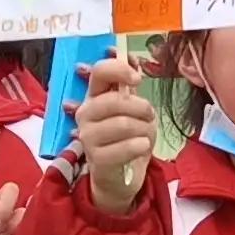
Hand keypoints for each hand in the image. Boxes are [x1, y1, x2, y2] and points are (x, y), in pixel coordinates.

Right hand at [68, 53, 160, 215]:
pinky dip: (141, 145)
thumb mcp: (133, 109)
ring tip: (145, 136)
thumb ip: (131, 86)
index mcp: (94, 96)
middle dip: (141, 108)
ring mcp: (87, 136)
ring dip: (145, 129)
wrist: (120, 176)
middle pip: (116, 100)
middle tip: (148, 117)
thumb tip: (134, 59)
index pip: (100, 72)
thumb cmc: (127, 138)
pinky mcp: (96, 158)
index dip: (120, 69)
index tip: (137, 79)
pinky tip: (142, 147)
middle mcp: (86, 113)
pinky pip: (125, 147)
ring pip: (124, 123)